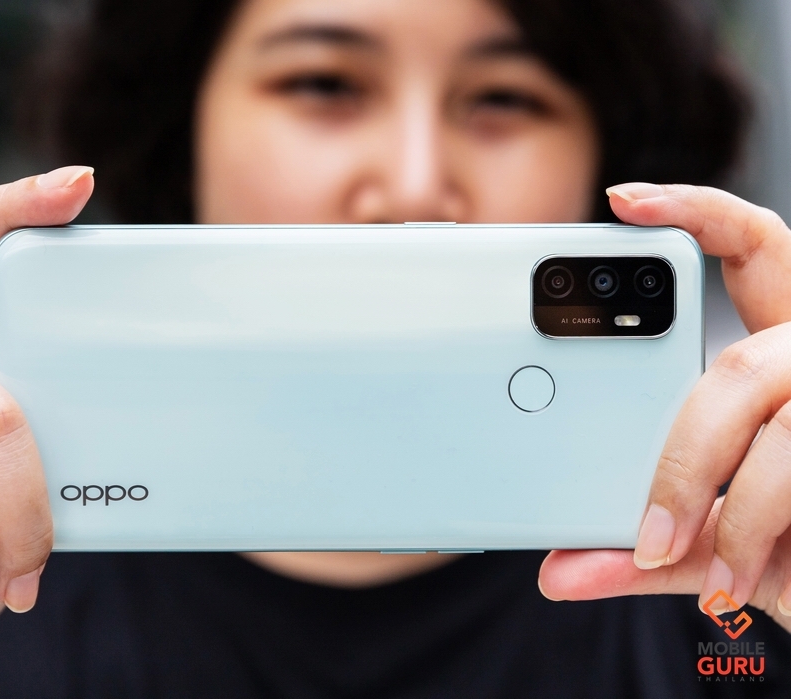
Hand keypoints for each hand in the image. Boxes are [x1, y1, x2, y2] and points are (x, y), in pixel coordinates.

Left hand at [539, 183, 790, 633]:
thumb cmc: (789, 552)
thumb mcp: (712, 546)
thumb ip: (638, 555)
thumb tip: (556, 572)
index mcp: (780, 357)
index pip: (755, 251)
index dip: (699, 211)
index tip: (622, 200)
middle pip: (745, 368)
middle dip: (688, 456)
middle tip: (651, 530)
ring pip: (782, 428)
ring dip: (735, 518)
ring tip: (701, 574)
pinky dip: (755, 542)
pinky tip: (739, 587)